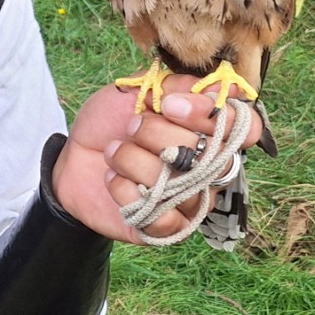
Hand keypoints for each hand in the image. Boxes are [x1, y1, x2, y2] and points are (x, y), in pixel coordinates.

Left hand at [50, 73, 262, 243]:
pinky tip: (114, 180)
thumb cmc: (110, 121)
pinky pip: (163, 219)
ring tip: (114, 152)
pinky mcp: (165, 229)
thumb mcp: (138, 90)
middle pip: (210, 156)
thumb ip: (178, 86)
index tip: (169, 105)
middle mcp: (207, 169)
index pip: (242, 128)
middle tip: (130, 127)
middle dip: (158, 135)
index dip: (211, 117)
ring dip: (135, 162)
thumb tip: (226, 85)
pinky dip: (129, 194)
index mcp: (207, 132)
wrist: (72, 155)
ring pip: (182, 187)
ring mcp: (189, 201)